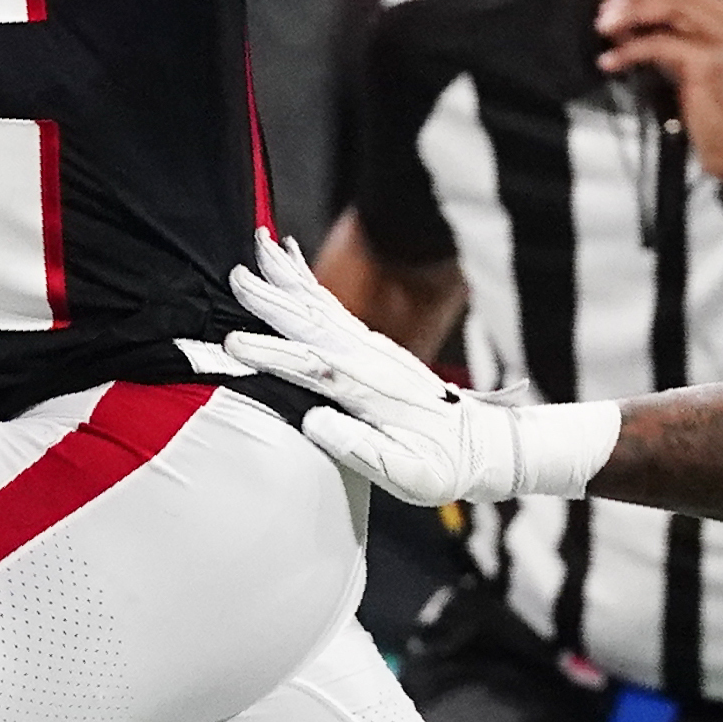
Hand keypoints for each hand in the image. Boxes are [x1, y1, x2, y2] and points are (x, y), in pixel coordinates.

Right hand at [221, 233, 615, 505]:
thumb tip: (315, 421)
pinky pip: (336, 308)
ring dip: (289, 278)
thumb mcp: (411, 476)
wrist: (488, 446)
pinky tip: (293, 261)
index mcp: (372, 394)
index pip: (313, 369)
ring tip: (260, 244)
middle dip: (274, 300)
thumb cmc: (446, 468)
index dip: (272, 354)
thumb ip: (364, 451)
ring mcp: (375, 350)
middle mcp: (372, 363)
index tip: (235, 343)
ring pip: (323, 307)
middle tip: (236, 275)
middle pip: (314, 324)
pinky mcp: (377, 347)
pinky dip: (311, 283)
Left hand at [595, 0, 722, 181]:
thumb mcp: (717, 67)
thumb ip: (691, 37)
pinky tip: (611, 61)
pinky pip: (659, 45)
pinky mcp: (709, 64)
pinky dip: (630, 51)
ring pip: (672, 10)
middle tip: (608, 8)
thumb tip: (639, 13)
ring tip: (604, 26)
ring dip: (631, 15)